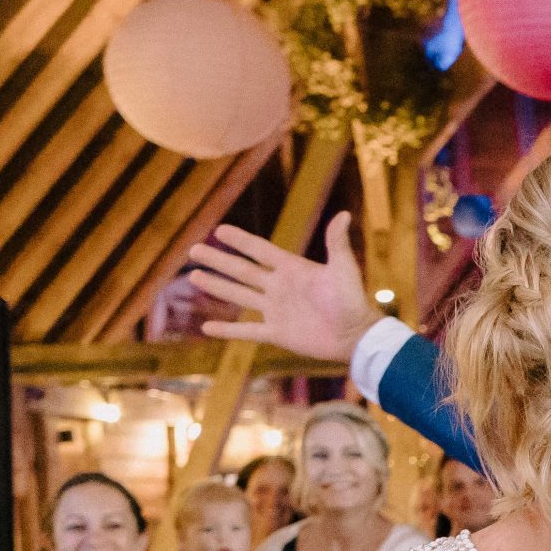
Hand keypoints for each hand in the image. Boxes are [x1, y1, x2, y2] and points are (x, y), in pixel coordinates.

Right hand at [189, 212, 382, 360]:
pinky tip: (206, 327)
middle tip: (194, 250)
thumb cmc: (353, 301)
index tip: (220, 229)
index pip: (260, 251)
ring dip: (217, 287)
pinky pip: (247, 331)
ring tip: (194, 276)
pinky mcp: (277, 333)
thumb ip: (338, 243)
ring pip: (239, 296)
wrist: (357, 336)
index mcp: (292, 269)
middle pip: (241, 271)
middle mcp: (279, 287)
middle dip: (218, 260)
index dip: (241, 241)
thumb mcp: (344, 269)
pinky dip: (227, 330)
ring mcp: (276, 310)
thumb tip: (345, 214)